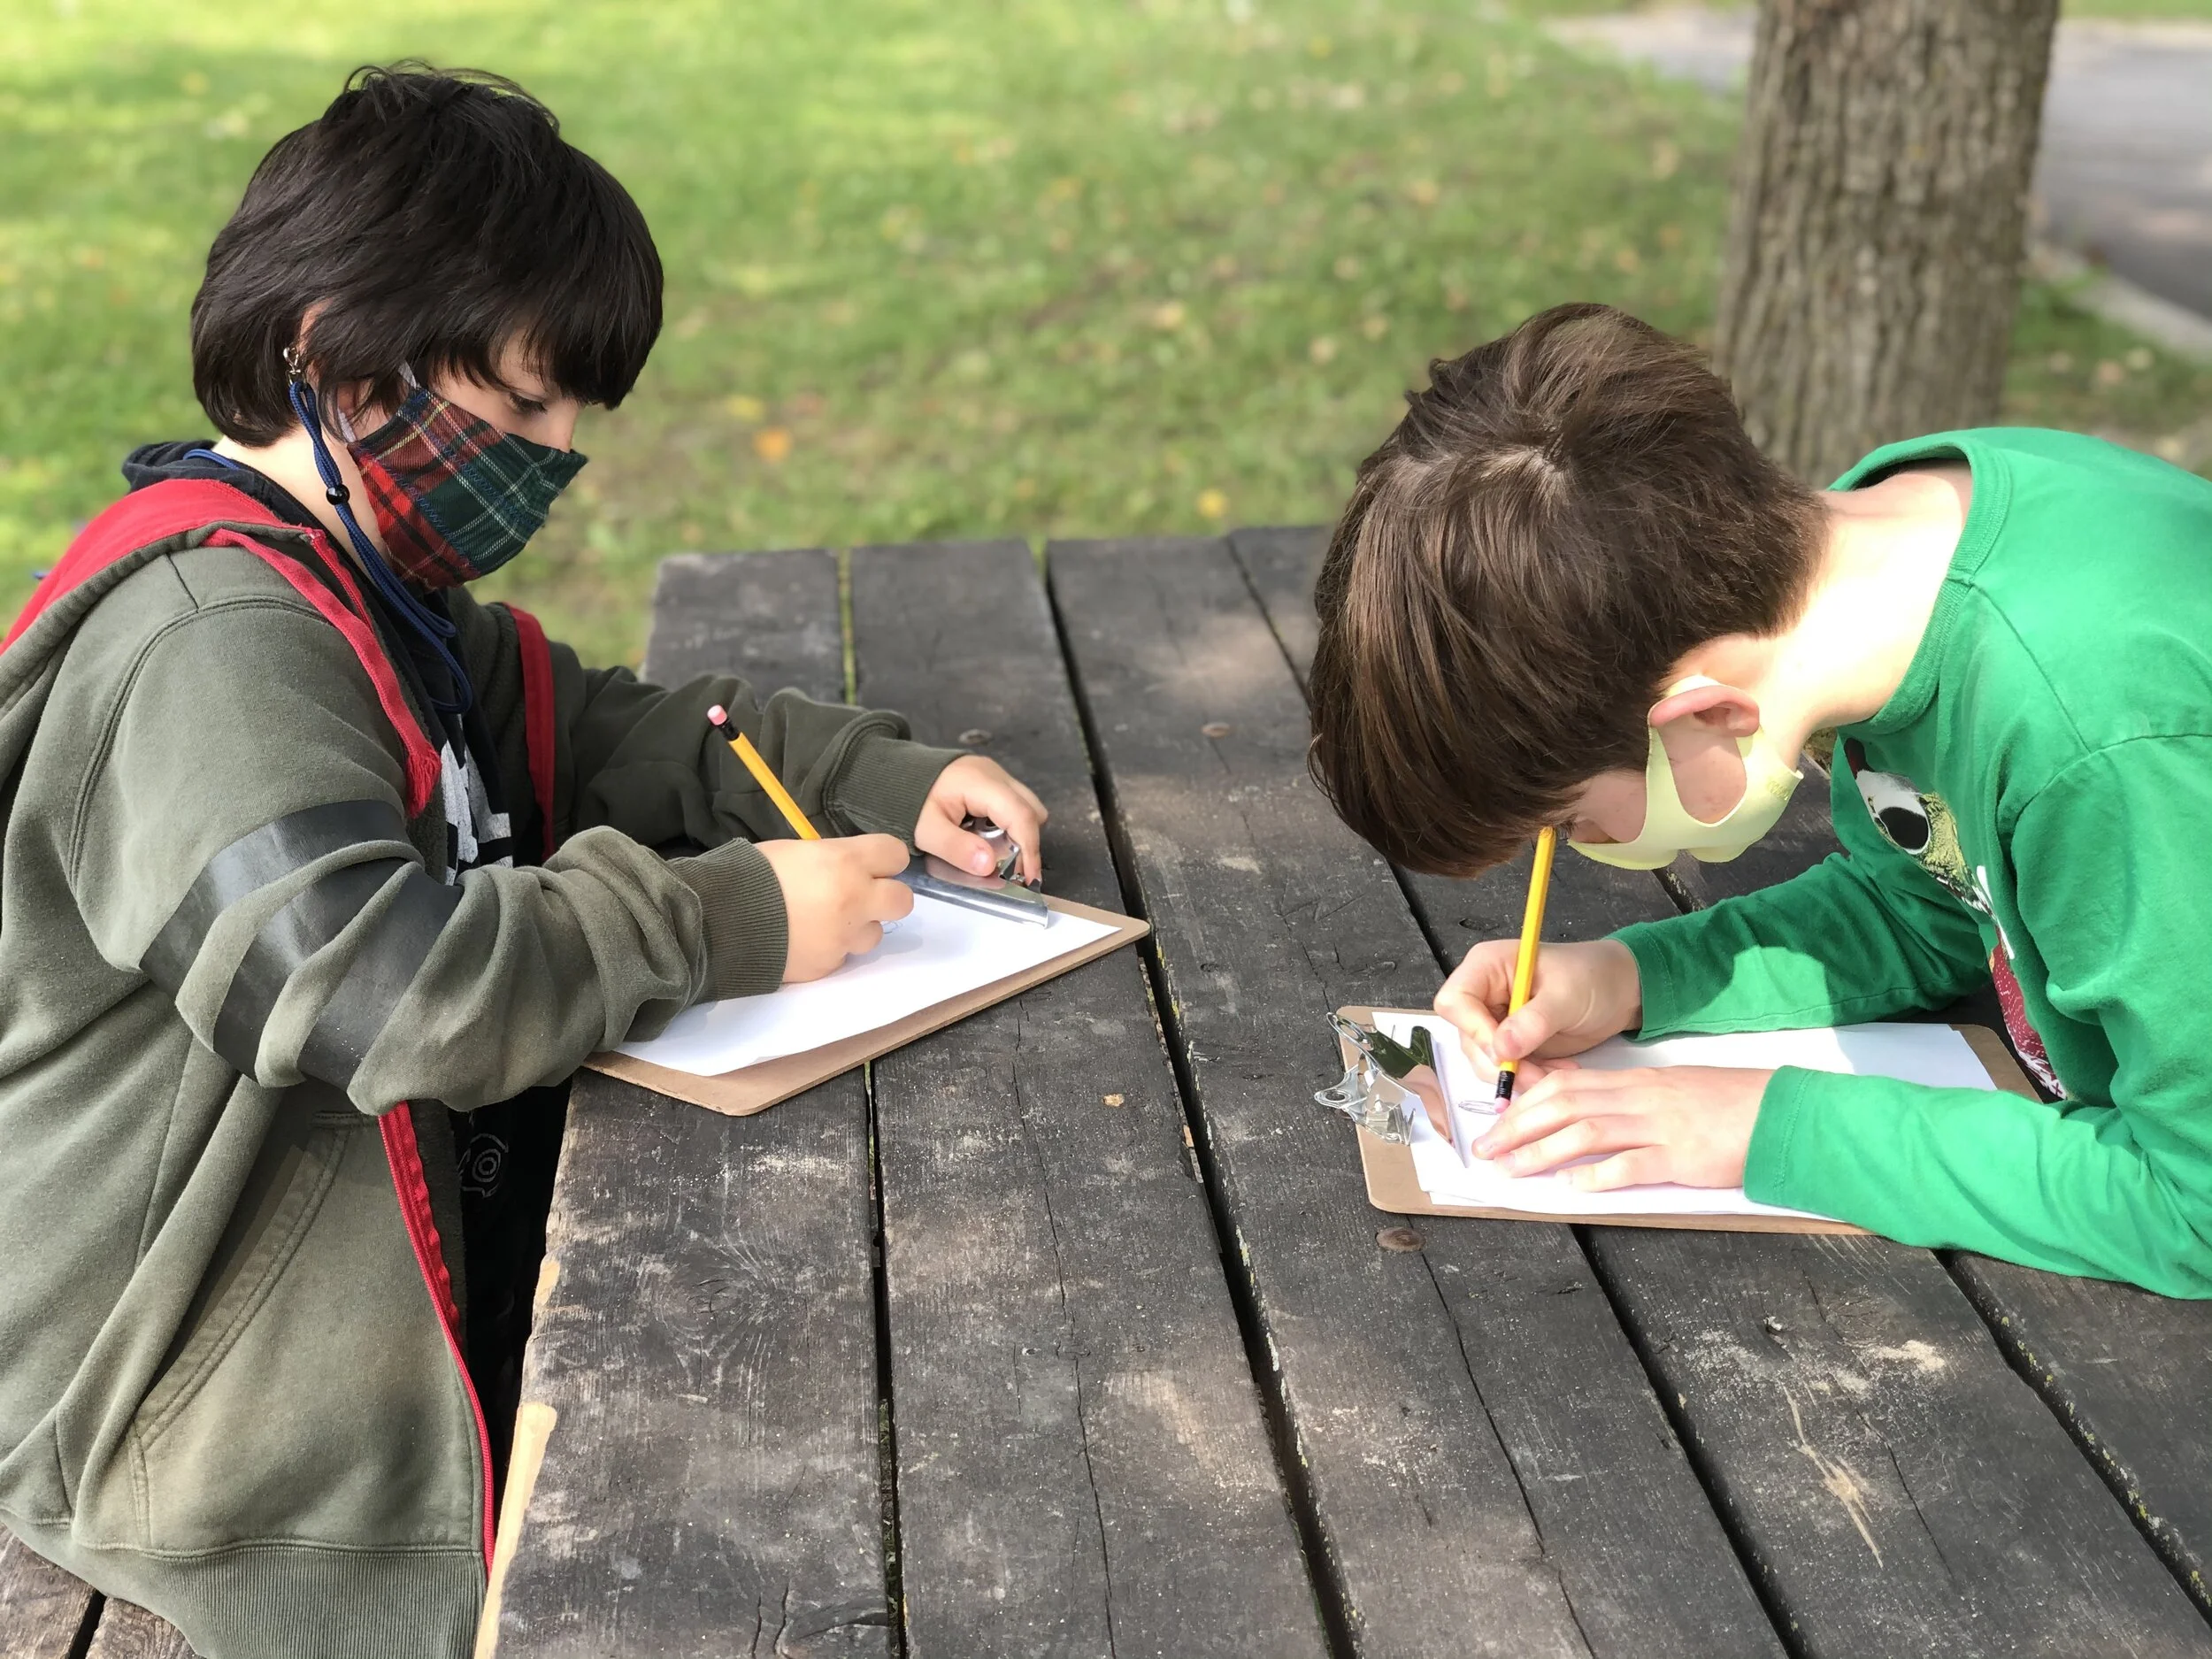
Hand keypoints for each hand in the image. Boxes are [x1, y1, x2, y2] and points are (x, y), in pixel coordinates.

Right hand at [759, 834, 914, 982]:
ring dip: (857, 927)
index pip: (896, 854)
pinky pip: (843, 956)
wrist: (719, 922)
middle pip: (903, 900)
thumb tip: (846, 866)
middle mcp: (855, 899)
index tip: (872, 863)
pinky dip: (831, 949)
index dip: (885, 859)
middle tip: (861, 896)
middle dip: (886, 897)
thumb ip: (831, 858)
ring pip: (875, 934)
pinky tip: (804, 940)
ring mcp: (844, 937)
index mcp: (846, 862)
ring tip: (825, 922)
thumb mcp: (795, 850)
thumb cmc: (750, 875)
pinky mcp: (829, 965)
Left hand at [915, 755, 1048, 884]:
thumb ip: (957, 848)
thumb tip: (990, 866)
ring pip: (1025, 807)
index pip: (1020, 815)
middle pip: (1031, 810)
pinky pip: (1012, 804)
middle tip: (1011, 870)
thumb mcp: (927, 831)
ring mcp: (995, 774)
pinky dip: (1007, 825)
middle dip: (1026, 842)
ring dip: (1017, 834)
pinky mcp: (991, 780)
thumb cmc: (907, 802)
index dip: (1030, 849)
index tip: (1028, 878)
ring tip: (997, 855)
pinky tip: (987, 839)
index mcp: (981, 782)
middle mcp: (995, 774)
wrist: (895, 775)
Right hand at [1434, 937, 1641, 1089]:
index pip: (1455, 1002)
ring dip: (1517, 1074)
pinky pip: (1506, 1068)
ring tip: (1554, 1073)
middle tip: (1535, 1076)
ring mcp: (1495, 1020)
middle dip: (1499, 1063)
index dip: (1473, 1030)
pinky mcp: (1510, 1043)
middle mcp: (1483, 994)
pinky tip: (1557, 1070)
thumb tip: (1501, 1049)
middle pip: (1467, 1037)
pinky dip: (1529, 1076)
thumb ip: (1532, 1022)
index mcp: (1487, 967)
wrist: (1620, 991)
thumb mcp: (1565, 996)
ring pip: (1484, 1059)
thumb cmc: (1593, 977)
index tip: (1504, 1052)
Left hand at [1474, 1065, 1771, 1189]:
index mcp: (1636, 1082)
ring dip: (1541, 1151)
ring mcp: (1660, 1126)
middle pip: (1564, 1105)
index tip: (1498, 1121)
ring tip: (1511, 1169)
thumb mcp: (1673, 1092)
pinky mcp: (1682, 1156)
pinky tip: (1572, 1187)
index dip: (1526, 1103)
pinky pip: (1631, 1165)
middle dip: (1518, 1127)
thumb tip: (1591, 1115)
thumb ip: (1632, 1100)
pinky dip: (1597, 1176)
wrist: (1782, 1112)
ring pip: (1586, 1132)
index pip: (1567, 1085)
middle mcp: (1641, 1099)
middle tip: (1485, 1149)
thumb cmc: (1729, 1105)